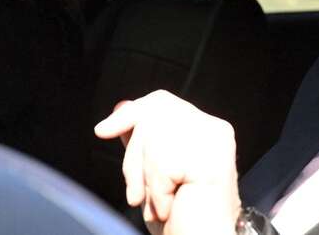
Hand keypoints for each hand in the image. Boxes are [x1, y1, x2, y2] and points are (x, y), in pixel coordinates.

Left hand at [94, 90, 240, 234]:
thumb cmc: (181, 216)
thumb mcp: (154, 172)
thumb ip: (143, 138)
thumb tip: (121, 106)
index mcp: (204, 129)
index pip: (162, 102)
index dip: (130, 113)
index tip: (103, 131)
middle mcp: (214, 131)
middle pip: (153, 117)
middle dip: (135, 157)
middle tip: (138, 194)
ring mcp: (215, 143)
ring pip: (154, 139)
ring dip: (146, 179)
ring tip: (159, 203)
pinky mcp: (212, 160)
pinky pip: (163, 165)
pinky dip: (158, 193)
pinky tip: (170, 206)